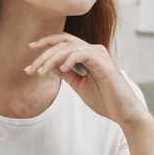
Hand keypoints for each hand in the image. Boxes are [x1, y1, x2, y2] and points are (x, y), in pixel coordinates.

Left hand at [25, 33, 148, 128]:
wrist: (123, 112)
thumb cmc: (104, 99)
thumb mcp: (78, 85)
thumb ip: (66, 73)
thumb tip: (49, 65)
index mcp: (88, 54)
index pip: (64, 42)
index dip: (46, 42)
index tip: (30, 48)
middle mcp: (94, 50)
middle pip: (63, 43)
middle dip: (44, 54)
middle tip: (30, 68)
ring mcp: (99, 55)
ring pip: (69, 47)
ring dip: (52, 58)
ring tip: (41, 72)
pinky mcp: (104, 63)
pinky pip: (82, 54)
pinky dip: (69, 59)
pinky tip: (61, 69)